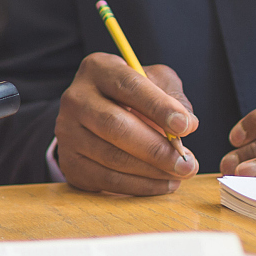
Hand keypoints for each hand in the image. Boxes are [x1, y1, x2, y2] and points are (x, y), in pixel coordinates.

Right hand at [51, 53, 196, 195]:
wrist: (97, 117)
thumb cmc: (134, 97)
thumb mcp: (155, 82)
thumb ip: (174, 97)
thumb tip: (186, 125)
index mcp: (98, 69)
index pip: (129, 85)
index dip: (158, 107)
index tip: (185, 126)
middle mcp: (75, 98)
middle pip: (115, 125)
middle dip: (156, 148)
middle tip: (188, 163)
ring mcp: (67, 132)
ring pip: (111, 157)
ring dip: (152, 171)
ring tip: (180, 174)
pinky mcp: (69, 162)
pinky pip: (106, 179)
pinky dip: (139, 186)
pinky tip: (162, 183)